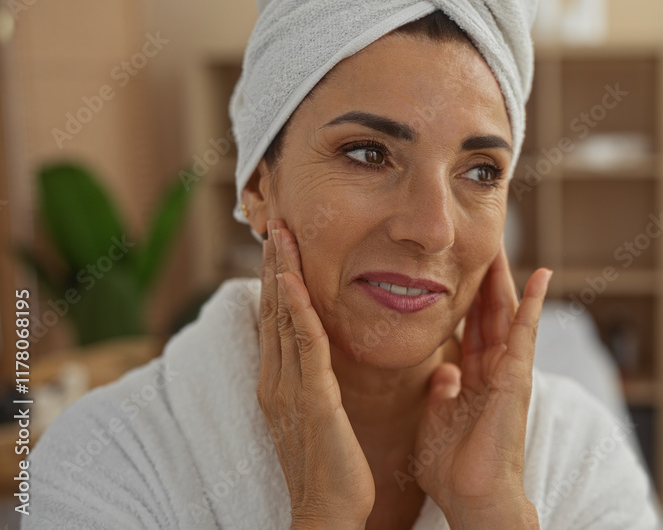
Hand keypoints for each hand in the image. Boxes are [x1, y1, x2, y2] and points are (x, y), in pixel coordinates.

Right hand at [257, 219, 374, 528]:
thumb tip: (322, 354)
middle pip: (272, 310)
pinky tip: (293, 280)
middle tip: (275, 222)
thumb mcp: (320, 413)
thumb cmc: (330, 466)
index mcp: (280, 382)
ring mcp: (290, 388)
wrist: (327, 510)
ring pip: (283, 319)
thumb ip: (317, 380)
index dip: (275, 279)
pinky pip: (305, 346)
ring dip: (280, 273)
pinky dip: (297, 310)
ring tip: (280, 234)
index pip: (276, 319)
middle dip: (272, 265)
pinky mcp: (313, 398)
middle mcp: (277, 379)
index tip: (280, 242)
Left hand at [413, 243, 551, 527]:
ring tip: (501, 245)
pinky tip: (541, 274)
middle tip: (481, 244)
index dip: (464, 300)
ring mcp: (508, 372)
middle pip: (488, 315)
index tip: (458, 271)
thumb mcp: (435, 422)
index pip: (469, 330)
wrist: (473, 497)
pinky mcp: (517, 376)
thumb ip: (440, 395)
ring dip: (505, 280)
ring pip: (506, 314)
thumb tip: (444, 372)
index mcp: (473, 381)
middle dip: (484, 280)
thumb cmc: (454, 470)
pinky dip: (533, 302)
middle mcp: (493, 371)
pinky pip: (525, 332)